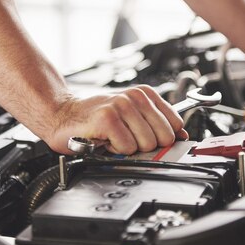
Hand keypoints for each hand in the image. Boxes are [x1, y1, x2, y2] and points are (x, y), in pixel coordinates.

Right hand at [43, 85, 186, 154]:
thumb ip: (156, 124)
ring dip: (128, 148)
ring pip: (146, 144)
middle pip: (163, 138)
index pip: (175, 124)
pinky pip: (127, 148)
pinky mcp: (108, 119)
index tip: (147, 138)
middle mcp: (135, 97)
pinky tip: (105, 140)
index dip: (162, 138)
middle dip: (146, 145)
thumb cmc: (95, 119)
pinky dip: (115, 150)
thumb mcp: (131, 116)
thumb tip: (182, 136)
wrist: (62, 116)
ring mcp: (122, 106)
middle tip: (126, 138)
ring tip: (114, 138)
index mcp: (145, 94)